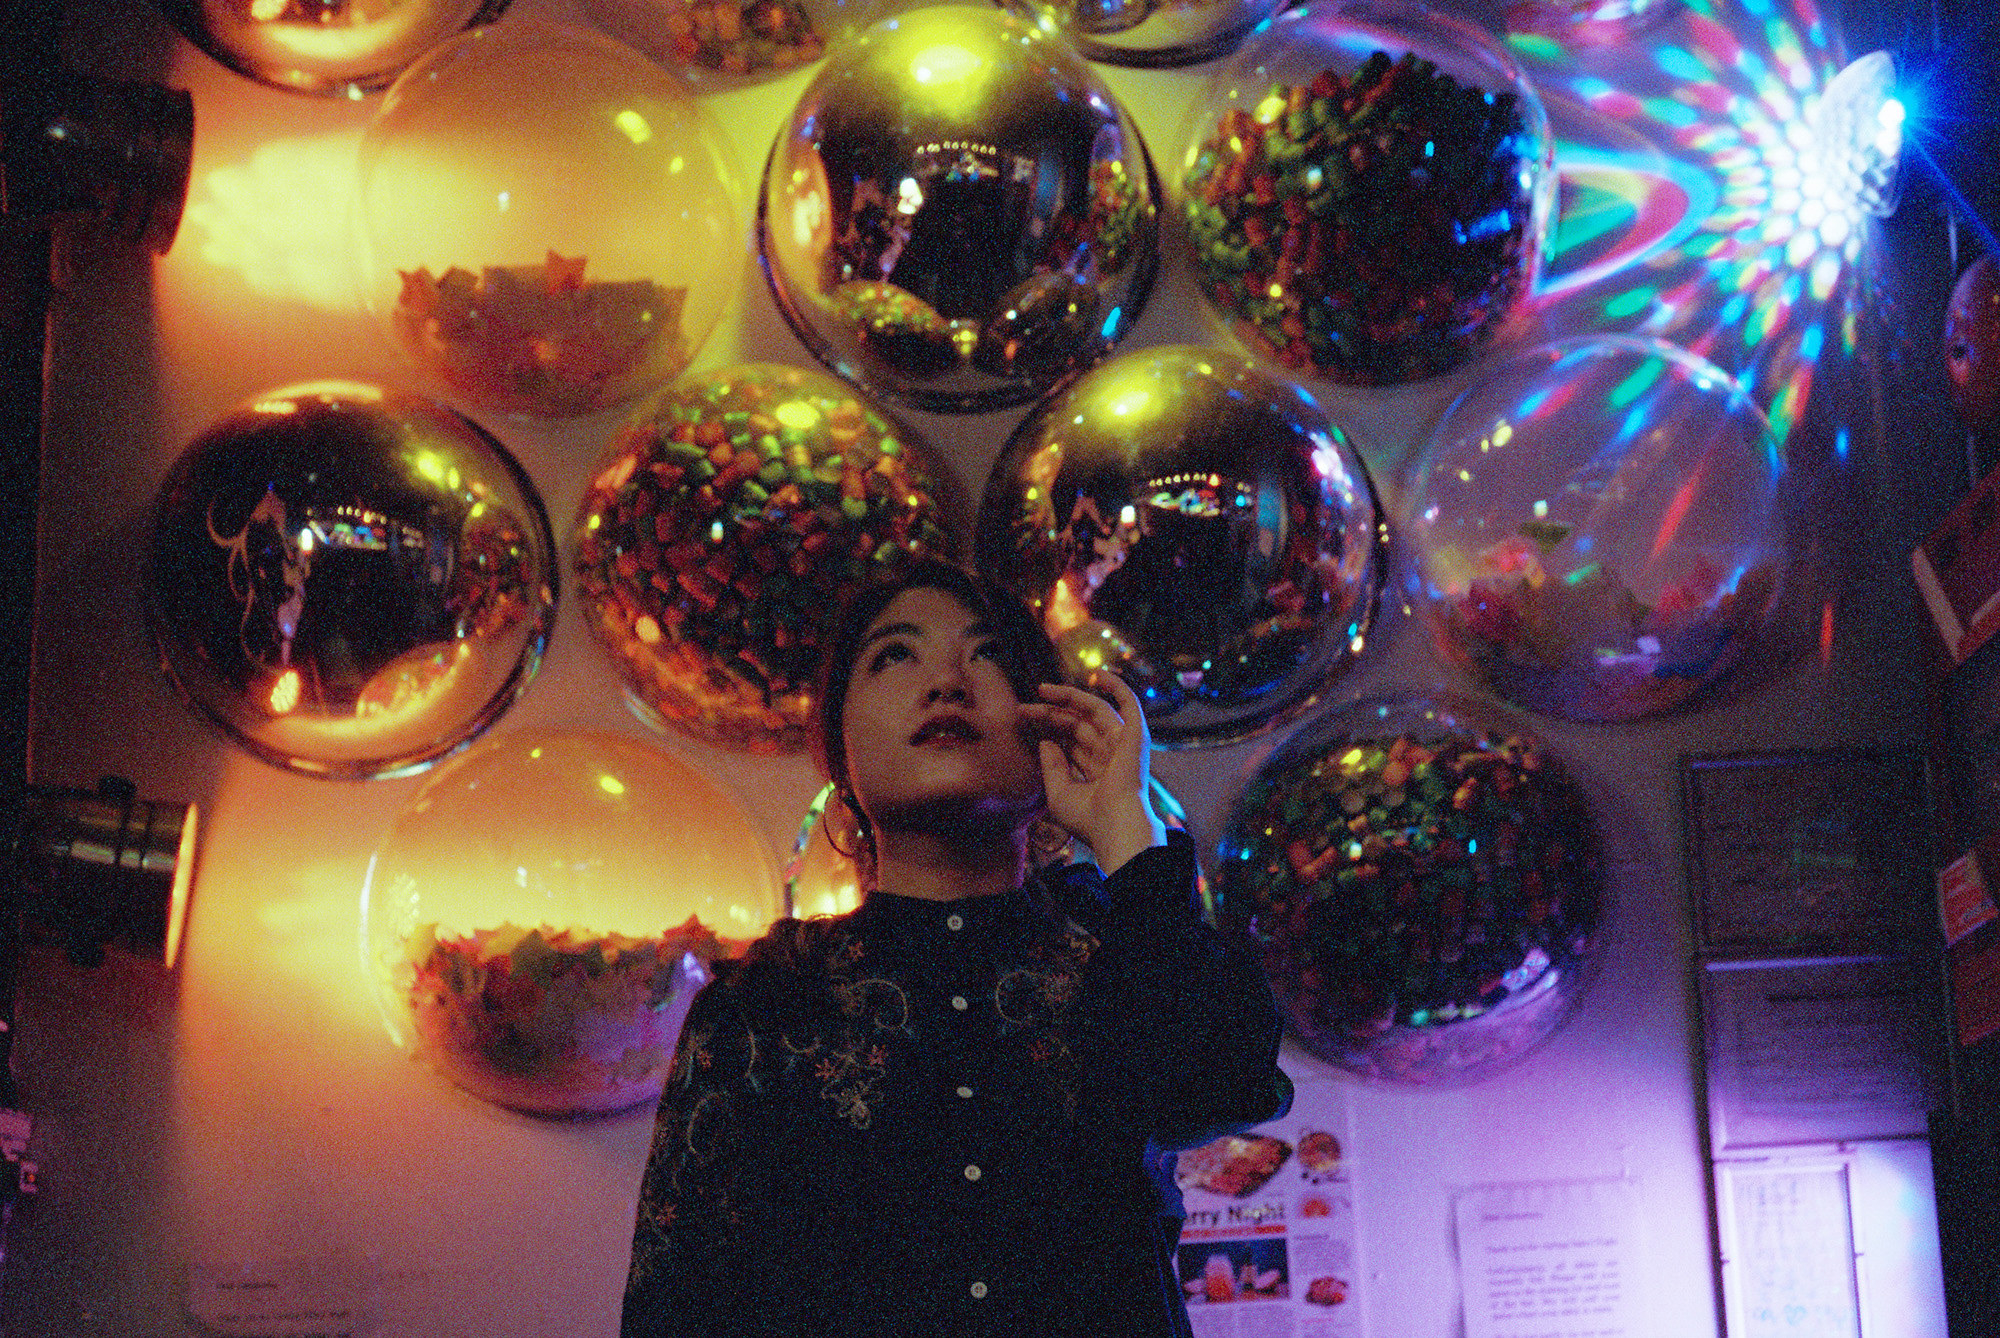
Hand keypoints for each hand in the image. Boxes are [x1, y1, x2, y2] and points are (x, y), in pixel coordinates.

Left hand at [1016, 672, 1164, 873]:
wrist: (1113, 827)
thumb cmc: (1088, 820)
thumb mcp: (1058, 793)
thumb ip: (1052, 767)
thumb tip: (1045, 742)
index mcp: (1095, 770)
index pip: (1069, 740)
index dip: (1047, 727)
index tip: (1022, 720)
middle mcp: (1109, 755)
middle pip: (1077, 724)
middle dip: (1049, 714)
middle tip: (1023, 709)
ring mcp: (1123, 743)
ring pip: (1094, 711)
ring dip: (1069, 698)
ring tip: (1042, 690)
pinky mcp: (1135, 735)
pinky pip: (1129, 704)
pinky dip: (1118, 687)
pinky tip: (1098, 674)